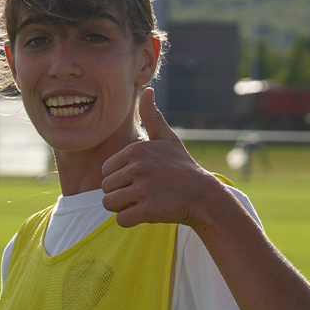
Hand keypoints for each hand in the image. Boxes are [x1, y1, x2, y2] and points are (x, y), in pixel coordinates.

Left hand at [100, 88, 221, 227]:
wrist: (203, 196)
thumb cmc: (182, 167)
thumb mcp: (168, 139)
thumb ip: (152, 116)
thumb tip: (147, 89)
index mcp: (136, 149)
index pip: (106, 170)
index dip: (119, 178)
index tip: (139, 179)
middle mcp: (138, 167)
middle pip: (105, 188)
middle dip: (119, 194)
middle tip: (141, 193)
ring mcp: (144, 189)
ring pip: (109, 204)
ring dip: (122, 208)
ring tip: (140, 203)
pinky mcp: (148, 210)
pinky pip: (121, 220)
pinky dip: (130, 220)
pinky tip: (145, 213)